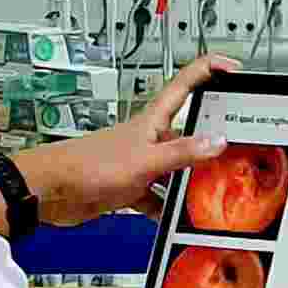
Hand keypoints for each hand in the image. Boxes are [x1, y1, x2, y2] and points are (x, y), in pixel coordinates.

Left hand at [12, 55, 237, 225]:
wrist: (50, 190)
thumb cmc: (88, 165)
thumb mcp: (144, 160)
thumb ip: (182, 153)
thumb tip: (217, 142)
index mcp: (153, 120)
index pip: (187, 82)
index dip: (210, 69)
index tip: (235, 68)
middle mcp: (149, 137)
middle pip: (187, 130)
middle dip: (210, 138)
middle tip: (236, 147)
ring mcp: (139, 162)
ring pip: (174, 168)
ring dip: (189, 180)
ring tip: (211, 190)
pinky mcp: (128, 186)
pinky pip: (155, 197)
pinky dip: (164, 208)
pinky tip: (175, 220)